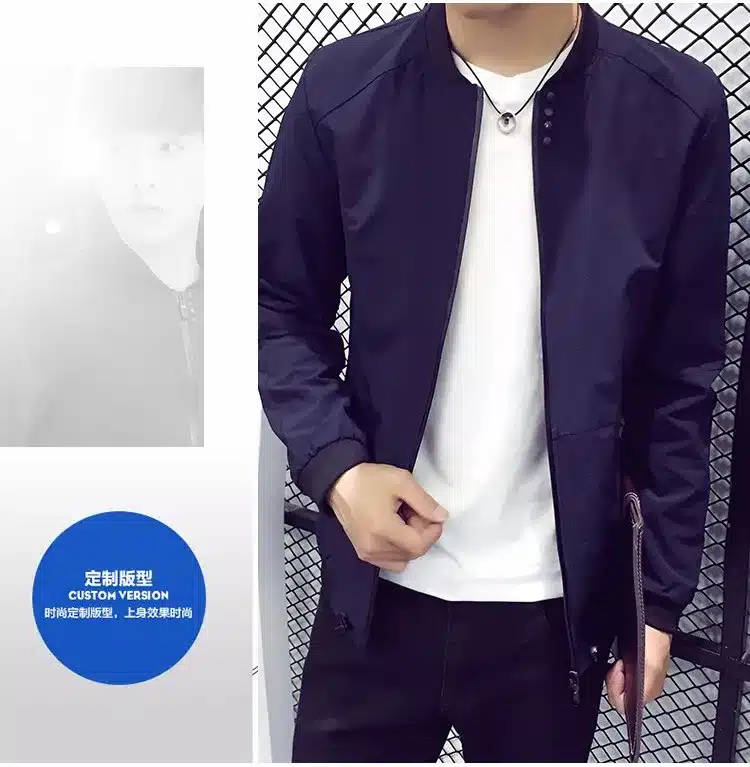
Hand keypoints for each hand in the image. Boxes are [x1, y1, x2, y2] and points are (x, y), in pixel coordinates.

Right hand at [327, 462, 447, 571]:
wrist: (339, 482)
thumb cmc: (369, 479)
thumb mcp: (401, 481)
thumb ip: (424, 501)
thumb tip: (442, 517)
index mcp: (384, 530)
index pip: (419, 545)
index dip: (433, 532)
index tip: (434, 516)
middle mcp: (374, 548)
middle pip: (412, 552)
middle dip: (422, 534)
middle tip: (416, 511)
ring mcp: (367, 553)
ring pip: (403, 559)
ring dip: (411, 542)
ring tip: (404, 519)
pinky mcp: (362, 553)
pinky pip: (390, 561)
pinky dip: (399, 550)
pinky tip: (394, 530)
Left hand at [606, 626, 671, 713]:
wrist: (655, 620)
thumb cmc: (652, 639)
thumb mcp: (646, 666)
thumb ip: (637, 688)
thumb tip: (624, 704)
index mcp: (648, 692)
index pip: (621, 705)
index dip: (615, 688)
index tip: (618, 670)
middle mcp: (646, 689)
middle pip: (619, 697)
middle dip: (614, 681)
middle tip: (618, 664)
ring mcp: (643, 679)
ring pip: (620, 686)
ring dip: (615, 674)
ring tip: (620, 660)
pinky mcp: (640, 668)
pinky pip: (624, 676)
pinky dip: (619, 669)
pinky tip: (621, 659)